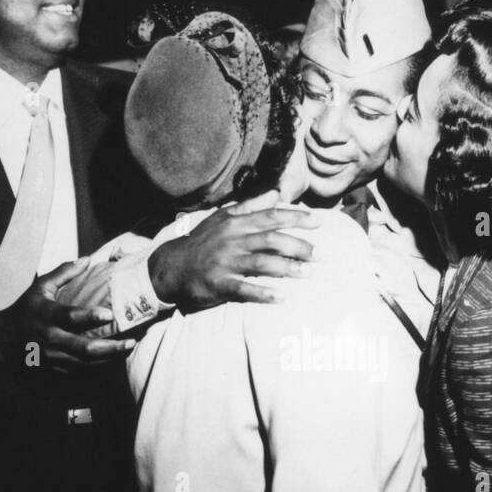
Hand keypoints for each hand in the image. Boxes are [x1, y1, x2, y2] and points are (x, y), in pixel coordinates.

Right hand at [0, 259, 132, 370]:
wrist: (1, 340)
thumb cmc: (25, 309)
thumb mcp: (40, 287)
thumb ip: (63, 273)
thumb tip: (86, 258)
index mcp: (46, 314)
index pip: (69, 316)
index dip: (88, 316)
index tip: (109, 314)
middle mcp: (50, 337)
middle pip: (83, 348)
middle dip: (110, 347)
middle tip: (132, 341)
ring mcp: (52, 356)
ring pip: (85, 363)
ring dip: (109, 358)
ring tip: (129, 349)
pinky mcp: (55, 367)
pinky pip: (81, 370)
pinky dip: (100, 366)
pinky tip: (116, 359)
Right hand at [147, 190, 322, 309]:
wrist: (171, 267)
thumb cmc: (202, 241)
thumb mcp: (223, 217)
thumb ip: (251, 206)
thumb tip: (276, 194)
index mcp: (235, 223)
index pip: (271, 216)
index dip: (296, 218)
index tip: (319, 221)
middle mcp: (232, 240)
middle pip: (271, 240)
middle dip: (298, 246)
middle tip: (320, 254)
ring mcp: (225, 263)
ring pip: (261, 264)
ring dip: (287, 269)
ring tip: (307, 273)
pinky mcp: (219, 284)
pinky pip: (244, 290)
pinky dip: (263, 294)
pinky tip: (281, 297)